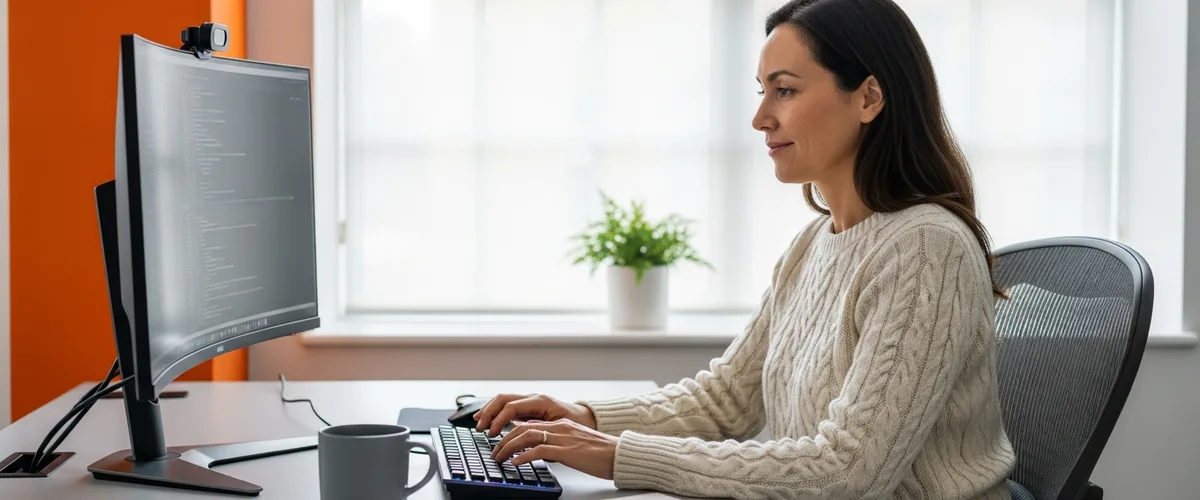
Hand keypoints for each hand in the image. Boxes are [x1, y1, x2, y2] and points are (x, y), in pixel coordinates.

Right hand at [473, 393, 596, 436]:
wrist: (585, 417)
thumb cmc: (576, 423)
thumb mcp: (560, 430)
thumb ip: (541, 432)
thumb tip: (522, 437)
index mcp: (540, 401)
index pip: (512, 407)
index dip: (499, 420)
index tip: (492, 433)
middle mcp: (533, 397)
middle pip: (503, 399)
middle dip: (488, 412)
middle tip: (480, 428)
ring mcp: (530, 400)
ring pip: (503, 399)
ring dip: (489, 410)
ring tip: (478, 422)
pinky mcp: (528, 406)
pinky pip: (508, 404)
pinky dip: (495, 411)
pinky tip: (488, 420)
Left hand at [491, 419, 617, 479]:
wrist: (619, 454)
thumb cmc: (600, 453)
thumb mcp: (575, 444)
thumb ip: (557, 442)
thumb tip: (539, 449)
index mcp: (561, 425)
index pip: (529, 424)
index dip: (510, 432)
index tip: (499, 441)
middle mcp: (560, 427)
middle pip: (523, 428)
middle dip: (504, 440)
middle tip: (494, 452)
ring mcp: (563, 438)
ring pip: (527, 436)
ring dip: (509, 447)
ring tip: (499, 457)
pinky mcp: (567, 451)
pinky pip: (539, 450)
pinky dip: (523, 455)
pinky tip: (515, 462)